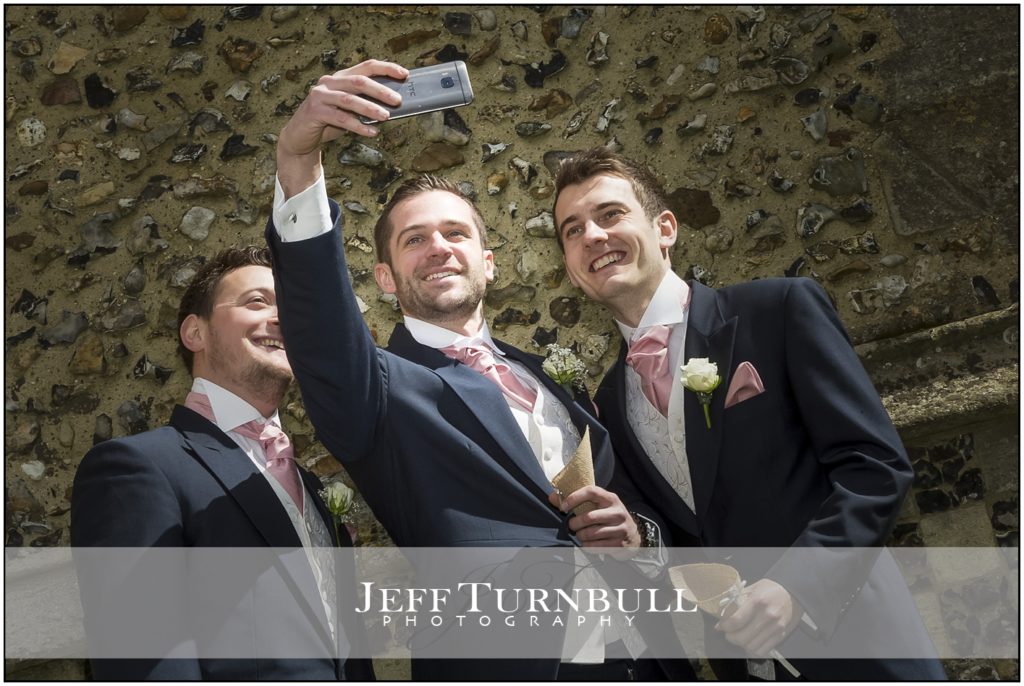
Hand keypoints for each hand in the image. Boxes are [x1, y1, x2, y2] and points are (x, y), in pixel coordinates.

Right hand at [277, 60, 407, 195]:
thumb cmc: (329, 122)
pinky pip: (340, 118)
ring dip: (370, 107)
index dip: (386, 68)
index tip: (404, 74)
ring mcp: (320, 96)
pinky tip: (372, 132)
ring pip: (349, 99)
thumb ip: (365, 104)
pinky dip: (358, 126)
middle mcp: (329, 82)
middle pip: (359, 81)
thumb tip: (393, 108)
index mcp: (340, 78)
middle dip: (381, 90)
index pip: (366, 67)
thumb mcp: (349, 110)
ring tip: (386, 116)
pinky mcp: (314, 111)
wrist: (301, 137)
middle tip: (398, 100)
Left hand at [548, 486, 639, 547]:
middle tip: (571, 526)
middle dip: (575, 523)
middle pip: (589, 517)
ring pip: (592, 534)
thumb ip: (576, 500)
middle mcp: (617, 512)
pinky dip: (587, 546)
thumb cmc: (608, 516)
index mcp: (610, 498)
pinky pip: (597, 546)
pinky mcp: (620, 543)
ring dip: (580, 536)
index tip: (563, 507)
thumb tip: (552, 498)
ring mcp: (621, 528)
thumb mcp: (598, 505)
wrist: (632, 534)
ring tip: (579, 535)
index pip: (591, 491)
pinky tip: (586, 544)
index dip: (574, 498)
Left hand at [715, 578, 802, 656]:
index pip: (736, 620)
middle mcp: (768, 615)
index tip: (721, 626)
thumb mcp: (752, 588)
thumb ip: (736, 601)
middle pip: (742, 637)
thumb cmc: (769, 589)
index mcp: (758, 601)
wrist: (792, 592)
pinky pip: (763, 651)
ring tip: (738, 637)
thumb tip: (720, 616)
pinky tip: (749, 642)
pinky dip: (753, 650)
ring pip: (751, 647)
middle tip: (728, 633)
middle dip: (730, 637)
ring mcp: (776, 627)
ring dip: (741, 645)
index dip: (725, 626)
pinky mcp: (781, 635)